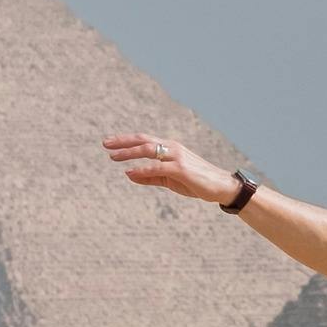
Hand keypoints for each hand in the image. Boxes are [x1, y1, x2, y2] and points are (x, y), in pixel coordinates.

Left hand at [104, 134, 242, 205]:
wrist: (220, 187)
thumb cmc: (196, 182)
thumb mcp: (170, 179)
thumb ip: (149, 177)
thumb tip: (129, 174)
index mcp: (170, 148)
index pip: (145, 140)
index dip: (126, 140)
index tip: (110, 143)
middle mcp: (173, 148)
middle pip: (144, 140)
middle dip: (123, 141)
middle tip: (105, 144)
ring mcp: (177, 157)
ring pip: (149, 150)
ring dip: (129, 153)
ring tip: (113, 157)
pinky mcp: (181, 169)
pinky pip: (157, 167)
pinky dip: (142, 169)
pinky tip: (130, 171)